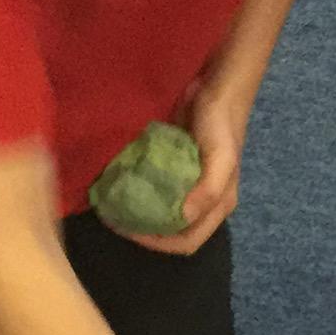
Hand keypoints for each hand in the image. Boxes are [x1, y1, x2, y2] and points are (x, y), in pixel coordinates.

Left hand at [126, 64, 254, 256]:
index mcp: (218, 206)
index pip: (187, 242)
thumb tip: (185, 217)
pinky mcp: (176, 170)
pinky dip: (141, 192)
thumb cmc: (220, 126)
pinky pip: (157, 190)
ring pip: (163, 212)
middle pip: (172, 232)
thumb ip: (208, 190)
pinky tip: (123, 185)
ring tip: (115, 206)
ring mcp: (189, 186)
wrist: (217, 91)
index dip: (159, 243)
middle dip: (145, 231)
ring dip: (140, 214)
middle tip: (116, 219)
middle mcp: (203, 202)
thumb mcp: (221, 157)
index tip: (131, 230)